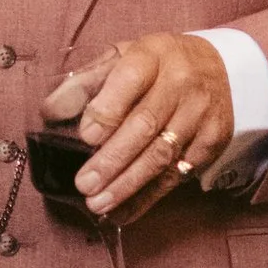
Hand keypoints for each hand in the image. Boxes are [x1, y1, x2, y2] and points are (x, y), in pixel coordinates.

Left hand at [42, 31, 234, 218]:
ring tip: (97, 204)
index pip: (130, 79)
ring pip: (162, 155)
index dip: (108, 109)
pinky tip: (122, 212)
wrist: (218, 70)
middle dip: (112, 159)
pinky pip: (176, 175)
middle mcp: (181, 83)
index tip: (85, 136)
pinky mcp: (212, 142)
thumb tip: (49, 113)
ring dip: (127, 185)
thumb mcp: (120, 60)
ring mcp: (200, 114)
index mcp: (152, 55)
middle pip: (145, 125)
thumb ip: (83, 84)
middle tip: (84, 184)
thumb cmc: (155, 68)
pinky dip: (147, 198)